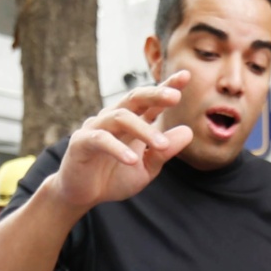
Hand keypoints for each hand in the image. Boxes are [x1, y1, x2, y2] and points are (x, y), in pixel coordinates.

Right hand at [47, 73, 195, 212]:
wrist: (83, 194)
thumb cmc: (114, 178)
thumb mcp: (146, 169)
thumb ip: (164, 152)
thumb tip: (188, 131)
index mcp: (133, 122)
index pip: (151, 101)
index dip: (167, 86)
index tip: (186, 76)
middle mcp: (114, 118)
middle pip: (135, 98)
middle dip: (155, 94)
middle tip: (175, 97)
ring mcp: (96, 127)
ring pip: (121, 117)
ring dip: (143, 130)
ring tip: (161, 145)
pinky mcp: (81, 142)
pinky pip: (100, 139)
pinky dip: (117, 148)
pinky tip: (132, 159)